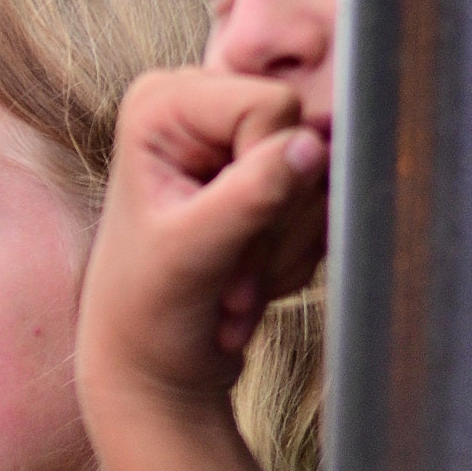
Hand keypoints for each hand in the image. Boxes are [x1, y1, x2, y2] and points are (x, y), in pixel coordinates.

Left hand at [78, 69, 326, 470]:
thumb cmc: (147, 311)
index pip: (272, 106)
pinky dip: (295, 256)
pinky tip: (251, 284)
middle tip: (231, 272)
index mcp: (163, 102)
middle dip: (278, 219)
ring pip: (321, 176)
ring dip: (286, 247)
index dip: (269, 172)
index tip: (229, 234)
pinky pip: (323, 205)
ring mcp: (236, 143)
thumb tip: (312, 145)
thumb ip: (251, 194)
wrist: (153, 368)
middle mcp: (200, 107)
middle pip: (303, 135)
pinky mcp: (265, 180)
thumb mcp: (192, 252)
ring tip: (234, 286)